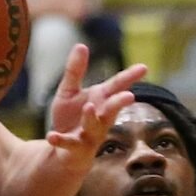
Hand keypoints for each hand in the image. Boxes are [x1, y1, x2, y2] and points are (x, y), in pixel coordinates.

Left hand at [45, 44, 146, 164]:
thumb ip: (75, 71)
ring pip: (94, 127)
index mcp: (100, 100)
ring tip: (89, 107)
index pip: (117, 86)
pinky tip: (51, 136)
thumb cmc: (71, 118)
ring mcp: (89, 135)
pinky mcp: (74, 149)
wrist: (62, 151)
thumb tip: (81, 45)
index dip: (130, 77)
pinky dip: (60, 140)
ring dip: (91, 118)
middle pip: (112, 110)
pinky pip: (68, 144)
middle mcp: (100, 118)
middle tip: (129, 96)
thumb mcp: (69, 91)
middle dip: (119, 103)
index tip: (144, 67)